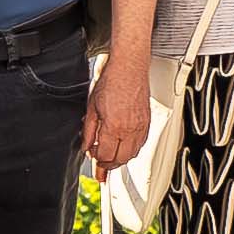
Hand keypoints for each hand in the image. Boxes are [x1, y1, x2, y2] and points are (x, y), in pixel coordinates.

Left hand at [86, 47, 152, 171]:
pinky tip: (125, 148)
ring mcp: (141, 127)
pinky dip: (132, 150)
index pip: (106, 156)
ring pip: (133, 154)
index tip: (93, 157)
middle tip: (101, 165)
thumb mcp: (92, 108)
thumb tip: (87, 145)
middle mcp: (130, 129)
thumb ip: (89, 131)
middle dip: (109, 165)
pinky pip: (141, 144)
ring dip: (122, 159)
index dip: (97, 160)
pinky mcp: (147, 122)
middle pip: (121, 160)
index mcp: (114, 127)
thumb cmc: (112, 81)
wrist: (128, 68)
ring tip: (112, 158)